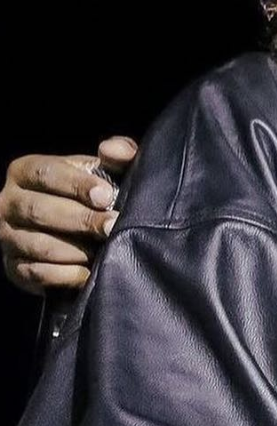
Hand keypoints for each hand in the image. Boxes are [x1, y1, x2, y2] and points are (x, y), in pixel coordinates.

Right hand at [1, 136, 138, 295]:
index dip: (77, 184)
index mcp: (25, 171)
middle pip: (38, 210)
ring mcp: (7, 237)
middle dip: (80, 220)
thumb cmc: (92, 192)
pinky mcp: (13, 267)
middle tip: (111, 225)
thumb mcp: (104, 169)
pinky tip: (88, 272)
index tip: (106, 195)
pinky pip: (35, 273)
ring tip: (102, 250)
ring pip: (36, 244)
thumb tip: (113, 150)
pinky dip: (64, 275)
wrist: (77, 229)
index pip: (46, 173)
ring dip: (74, 250)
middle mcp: (8, 203)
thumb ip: (116, 154)